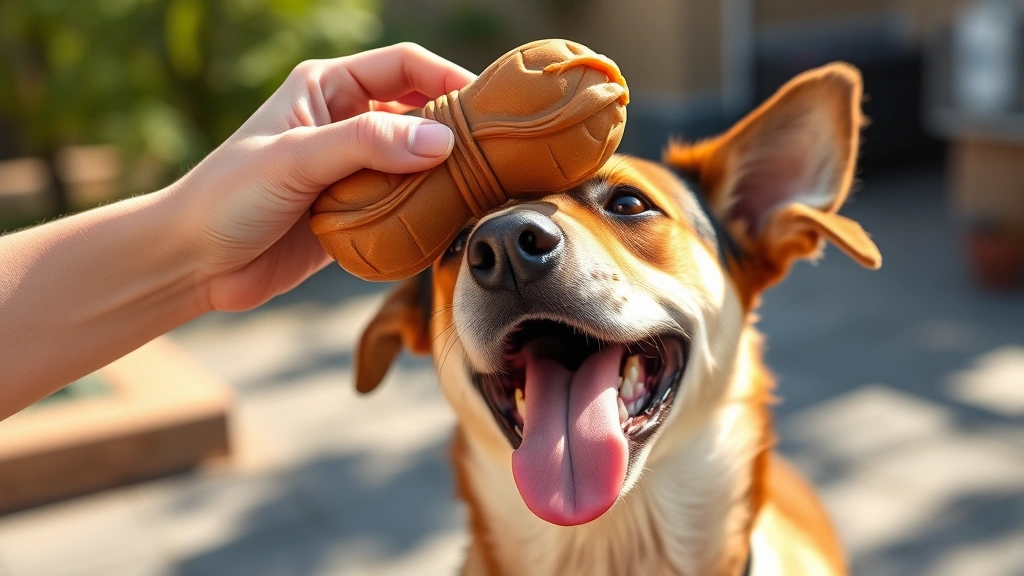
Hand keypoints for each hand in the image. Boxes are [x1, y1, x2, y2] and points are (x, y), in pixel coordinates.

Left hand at [178, 43, 474, 311]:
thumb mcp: (295, 158)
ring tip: (482, 189)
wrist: (193, 263)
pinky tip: (449, 221)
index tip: (486, 104)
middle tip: (495, 153)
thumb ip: (365, 144)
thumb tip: (441, 143)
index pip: (404, 66)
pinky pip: (405, 205)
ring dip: (445, 175)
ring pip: (417, 163)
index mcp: (329, 88)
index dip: (447, 76)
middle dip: (455, 129)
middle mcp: (346, 123)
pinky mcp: (356, 212)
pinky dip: (428, 211)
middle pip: (420, 113)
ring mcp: (353, 169)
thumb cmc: (227, 197)